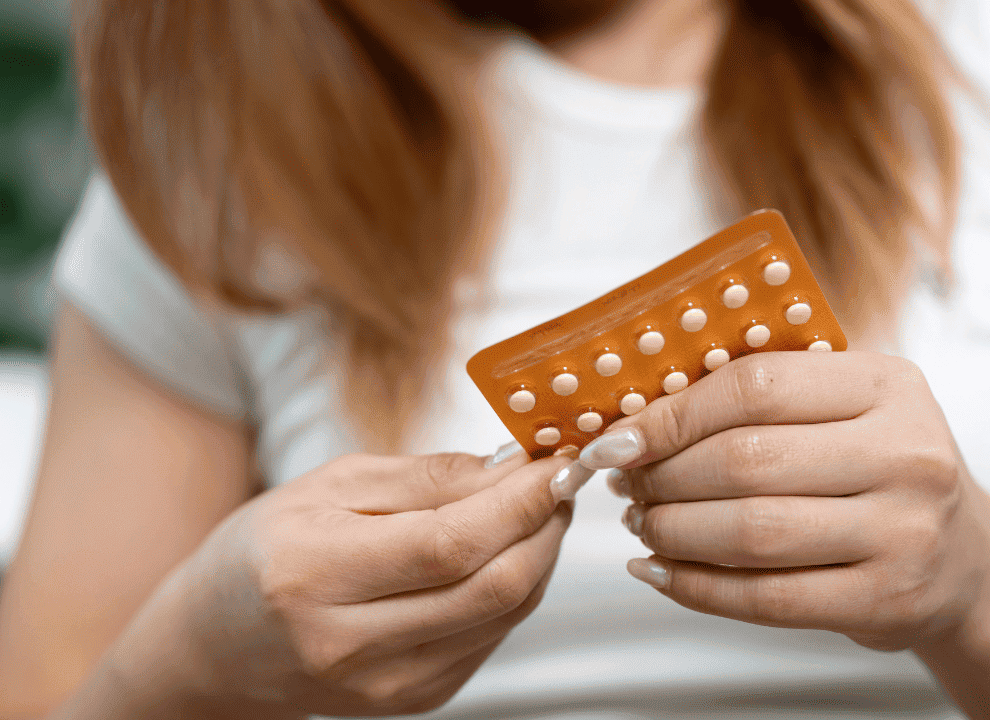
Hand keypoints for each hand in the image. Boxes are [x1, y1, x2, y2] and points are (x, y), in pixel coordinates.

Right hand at [108, 449, 592, 716]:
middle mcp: (349, 643)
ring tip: (538, 505)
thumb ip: (426, 477)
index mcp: (313, 574)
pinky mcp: (416, 699)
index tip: (559, 458)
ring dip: (540, 552)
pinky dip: (515, 585)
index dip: (521, 499)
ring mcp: (386, 684)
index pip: (451, 542)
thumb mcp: (327, 486)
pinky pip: (492, 634)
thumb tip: (512, 465)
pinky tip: (506, 548)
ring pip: (506, 612)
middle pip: (494, 585)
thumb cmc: (262, 551)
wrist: (212, 649)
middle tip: (562, 476)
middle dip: (546, 523)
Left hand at [578, 351, 989, 651]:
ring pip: (750, 532)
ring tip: (644, 525)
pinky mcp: (887, 600)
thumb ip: (763, 397)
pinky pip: (766, 597)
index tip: (620, 436)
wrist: (965, 561)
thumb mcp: (848, 409)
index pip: (756, 386)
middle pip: (746, 460)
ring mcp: (903, 531)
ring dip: (673, 531)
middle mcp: (907, 453)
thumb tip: (638, 418)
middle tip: (628, 486)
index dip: (672, 414)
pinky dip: (696, 588)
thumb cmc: (880, 469)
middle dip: (664, 477)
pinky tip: (660, 573)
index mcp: (888, 384)